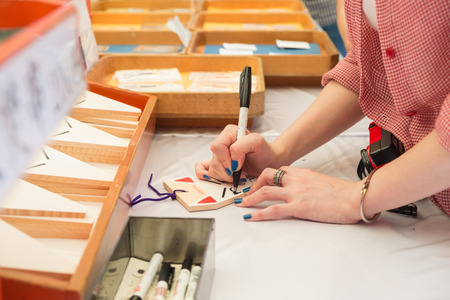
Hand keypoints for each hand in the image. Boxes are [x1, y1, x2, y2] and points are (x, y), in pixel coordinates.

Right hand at [195, 125, 279, 181]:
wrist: (268, 162)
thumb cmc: (264, 151)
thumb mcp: (256, 142)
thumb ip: (241, 147)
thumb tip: (231, 163)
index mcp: (229, 133)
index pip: (217, 146)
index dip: (226, 159)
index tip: (237, 167)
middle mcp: (222, 143)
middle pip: (215, 160)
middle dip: (227, 171)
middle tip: (240, 174)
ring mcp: (218, 155)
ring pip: (212, 169)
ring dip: (226, 177)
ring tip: (239, 176)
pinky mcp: (217, 165)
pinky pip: (202, 169)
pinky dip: (207, 176)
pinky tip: (214, 179)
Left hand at [236, 167, 362, 223]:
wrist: (354, 198)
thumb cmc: (343, 192)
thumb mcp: (322, 181)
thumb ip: (309, 183)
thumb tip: (304, 190)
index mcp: (302, 173)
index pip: (279, 170)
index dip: (265, 177)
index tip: (259, 184)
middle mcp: (296, 180)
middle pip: (267, 176)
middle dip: (253, 185)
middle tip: (246, 194)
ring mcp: (296, 193)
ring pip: (265, 191)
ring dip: (250, 198)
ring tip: (241, 205)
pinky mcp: (298, 207)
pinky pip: (273, 210)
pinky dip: (259, 214)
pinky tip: (251, 218)